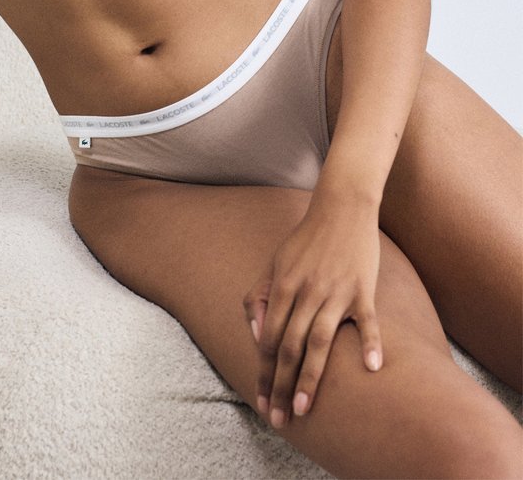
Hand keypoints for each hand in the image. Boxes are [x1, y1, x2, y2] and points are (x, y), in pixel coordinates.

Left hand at [243, 199, 381, 427]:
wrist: (341, 208)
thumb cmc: (307, 239)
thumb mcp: (276, 262)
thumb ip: (262, 295)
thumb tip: (256, 332)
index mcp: (283, 286)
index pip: (268, 339)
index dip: (263, 373)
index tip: (261, 402)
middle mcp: (306, 292)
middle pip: (289, 347)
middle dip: (280, 386)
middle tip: (278, 419)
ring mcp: (336, 292)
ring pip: (320, 340)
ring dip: (310, 377)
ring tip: (302, 407)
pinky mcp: (363, 289)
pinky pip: (367, 320)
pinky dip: (371, 343)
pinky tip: (371, 369)